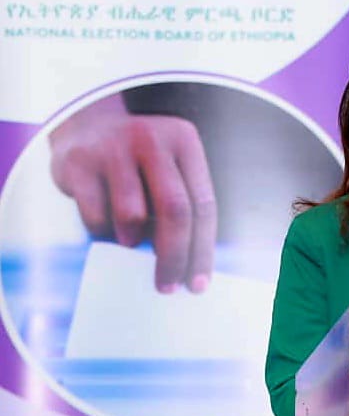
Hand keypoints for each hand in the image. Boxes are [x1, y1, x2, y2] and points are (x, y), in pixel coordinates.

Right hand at [49, 94, 216, 293]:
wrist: (84, 128)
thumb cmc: (138, 165)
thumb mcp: (168, 172)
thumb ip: (181, 209)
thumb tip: (187, 269)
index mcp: (184, 141)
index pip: (203, 203)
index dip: (203, 249)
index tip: (196, 284)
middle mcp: (152, 139)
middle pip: (175, 210)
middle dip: (174, 256)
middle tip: (167, 286)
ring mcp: (113, 147)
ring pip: (132, 215)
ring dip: (132, 240)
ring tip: (130, 240)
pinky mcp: (78, 163)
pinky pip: (95, 216)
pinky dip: (102, 232)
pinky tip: (104, 225)